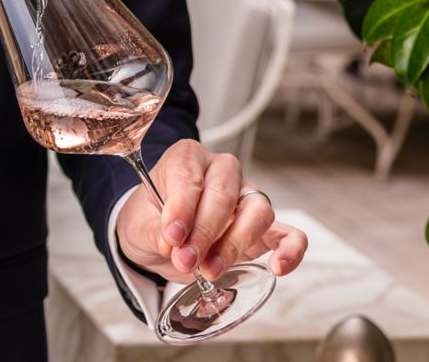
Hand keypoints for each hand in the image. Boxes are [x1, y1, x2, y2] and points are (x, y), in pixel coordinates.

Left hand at [115, 139, 306, 283]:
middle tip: (185, 260)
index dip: (181, 208)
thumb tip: (174, 243)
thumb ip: (155, 231)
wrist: (160, 236)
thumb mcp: (138, 223)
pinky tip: (278, 268)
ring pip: (257, 211)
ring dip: (235, 244)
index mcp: (186, 158)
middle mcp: (221, 171)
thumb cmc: (150, 219)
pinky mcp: (264, 228)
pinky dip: (290, 249)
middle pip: (223, 195)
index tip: (171, 236)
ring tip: (210, 270)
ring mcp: (246, 197)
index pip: (189, 177)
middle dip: (204, 232)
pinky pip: (288, 233)